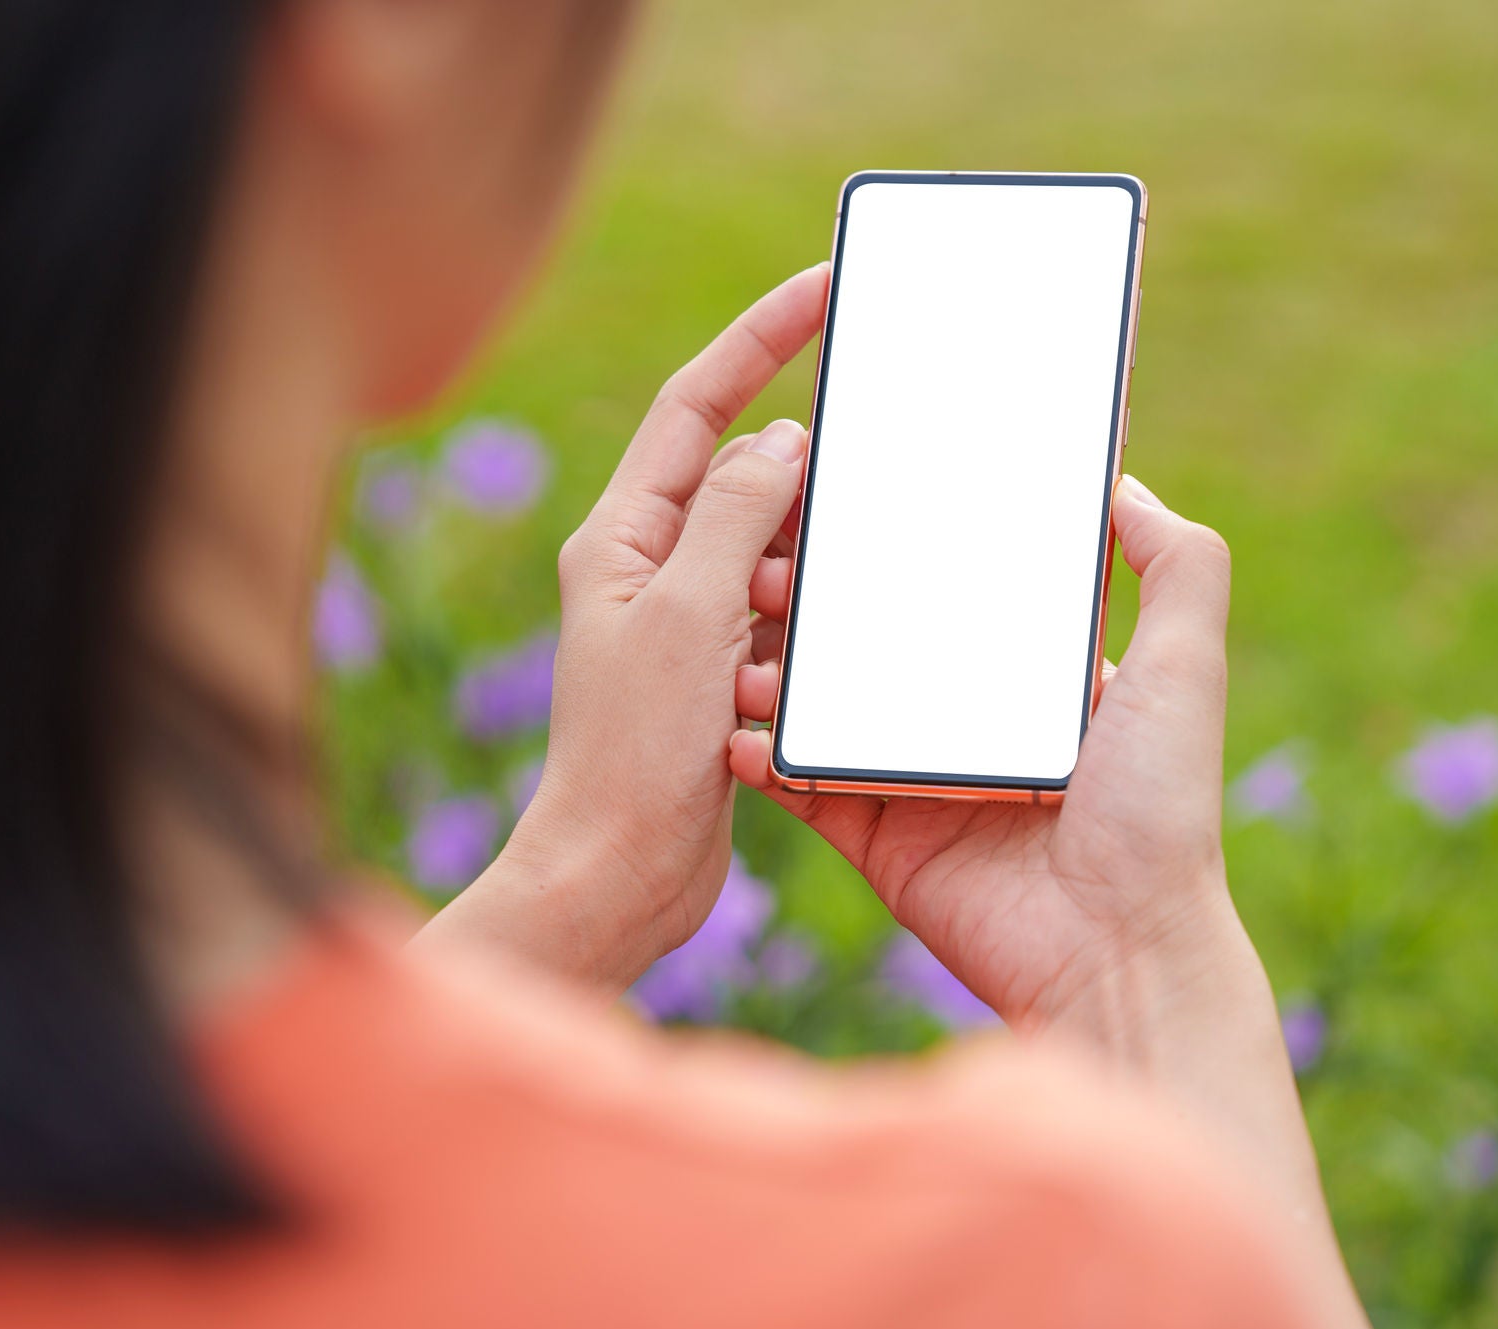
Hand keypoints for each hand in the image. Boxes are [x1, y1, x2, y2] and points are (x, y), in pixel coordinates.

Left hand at [419, 264, 828, 991]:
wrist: (621, 872)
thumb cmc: (635, 751)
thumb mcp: (689, 615)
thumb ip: (737, 516)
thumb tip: (783, 438)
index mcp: (622, 534)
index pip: (696, 404)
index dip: (759, 337)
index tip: (824, 287)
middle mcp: (648, 566)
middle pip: (744, 474)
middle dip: (806, 467)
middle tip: (876, 453)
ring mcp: (684, 620)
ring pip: (773, 548)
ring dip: (812, 558)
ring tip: (835, 581)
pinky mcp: (719, 673)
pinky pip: (784, 612)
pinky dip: (816, 613)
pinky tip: (846, 629)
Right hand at [732, 477, 1345, 1238]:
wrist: (1117, 951)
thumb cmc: (1160, 809)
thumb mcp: (1187, 669)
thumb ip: (1177, 567)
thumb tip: (1123, 482)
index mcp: (1030, 675)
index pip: (952, 588)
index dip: (896, 547)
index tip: (839, 503)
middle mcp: (967, 719)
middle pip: (871, 642)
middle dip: (812, 604)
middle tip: (765, 571)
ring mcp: (915, 777)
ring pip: (823, 708)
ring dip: (773, 676)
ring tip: (742, 653)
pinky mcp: (878, 836)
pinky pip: (803, 786)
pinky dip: (763, 758)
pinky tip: (740, 731)